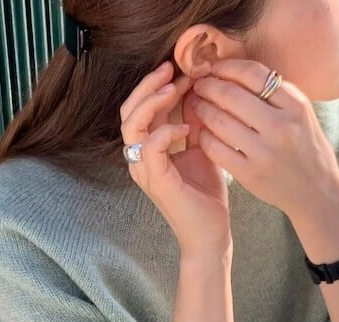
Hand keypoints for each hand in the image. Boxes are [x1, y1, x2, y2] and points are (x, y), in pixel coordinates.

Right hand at [120, 61, 232, 255]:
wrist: (210, 234)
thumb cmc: (206, 197)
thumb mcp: (202, 149)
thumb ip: (194, 122)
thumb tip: (197, 91)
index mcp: (149, 150)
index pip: (140, 108)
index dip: (158, 86)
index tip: (184, 73)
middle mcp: (140, 159)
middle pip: (128, 111)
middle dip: (148, 85)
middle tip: (172, 70)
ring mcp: (145, 170)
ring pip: (132, 125)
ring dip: (153, 101)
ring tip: (175, 89)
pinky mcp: (156, 181)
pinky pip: (150, 146)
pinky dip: (165, 130)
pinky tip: (186, 127)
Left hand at [186, 59, 338, 220]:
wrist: (315, 190)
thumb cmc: (304, 147)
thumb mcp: (300, 113)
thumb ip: (274, 93)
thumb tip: (234, 71)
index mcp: (295, 105)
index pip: (253, 74)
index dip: (227, 67)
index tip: (214, 67)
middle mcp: (281, 126)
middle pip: (232, 95)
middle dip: (208, 86)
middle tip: (198, 84)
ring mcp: (264, 152)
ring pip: (220, 121)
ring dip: (202, 109)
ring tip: (195, 104)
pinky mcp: (249, 173)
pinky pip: (216, 149)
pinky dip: (204, 137)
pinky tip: (202, 131)